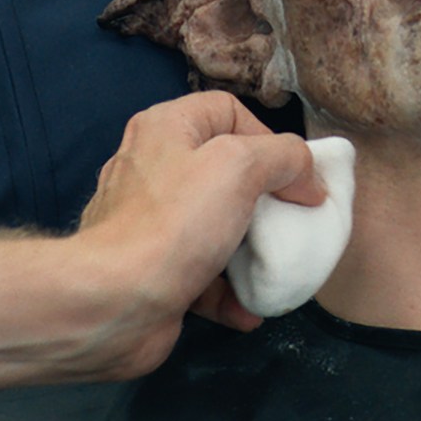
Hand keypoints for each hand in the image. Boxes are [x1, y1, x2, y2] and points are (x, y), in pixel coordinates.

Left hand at [72, 93, 323, 376]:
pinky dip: (227, 292)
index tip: (294, 180)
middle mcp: (153, 169)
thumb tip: (307, 179)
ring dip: (251, 252)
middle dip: (265, 202)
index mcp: (166, 129)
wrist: (113, 303)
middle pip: (226, 172)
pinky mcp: (150, 271)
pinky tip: (248, 309)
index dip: (269, 139)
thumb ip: (284, 157)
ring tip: (274, 269)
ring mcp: (149, 223)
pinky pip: (200, 274)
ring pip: (216, 227)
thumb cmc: (175, 222)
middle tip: (291, 224)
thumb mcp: (241, 166)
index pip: (229, 111)